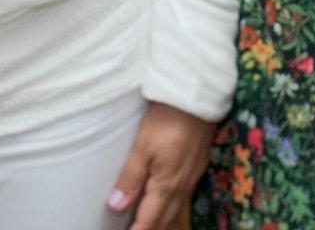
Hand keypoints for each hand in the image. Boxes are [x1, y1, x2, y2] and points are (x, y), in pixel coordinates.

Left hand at [106, 101, 215, 228]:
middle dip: (150, 228)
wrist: (198, 98)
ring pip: (175, 207)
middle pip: (165, 218)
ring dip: (161, 219)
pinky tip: (165, 199)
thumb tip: (115, 206)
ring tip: (146, 222)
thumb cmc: (167, 120)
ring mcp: (193, 175)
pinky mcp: (198, 164)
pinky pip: (184, 195)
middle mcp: (183, 185)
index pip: (150, 220)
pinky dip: (171, 204)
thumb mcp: (143, 147)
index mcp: (167, 185)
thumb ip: (130, 178)